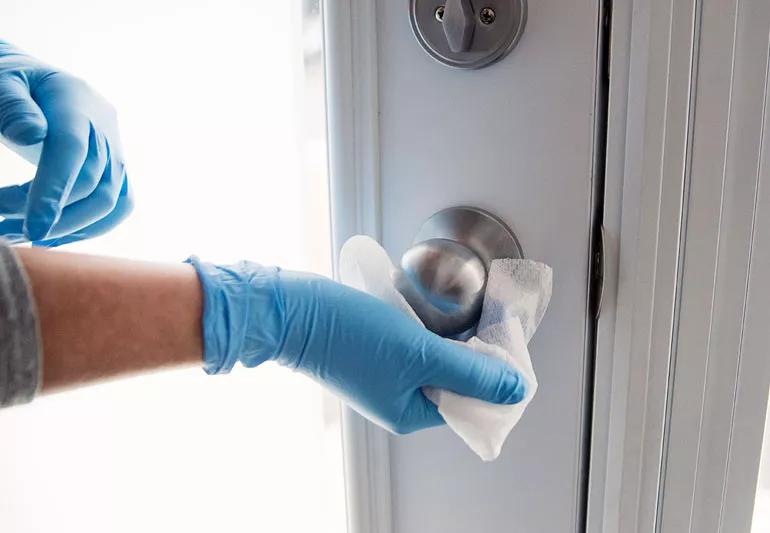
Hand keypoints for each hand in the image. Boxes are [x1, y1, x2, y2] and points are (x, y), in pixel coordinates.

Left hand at [0, 41, 131, 245]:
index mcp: (75, 101)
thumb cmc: (12, 82)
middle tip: (4, 225)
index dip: (56, 192)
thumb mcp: (2, 82)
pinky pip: (118, 206)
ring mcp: (116, 149)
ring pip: (110, 201)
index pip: (73, 151)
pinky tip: (53, 237)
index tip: (33, 228)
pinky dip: (89, 228)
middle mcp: (105, 127)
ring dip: (70, 228)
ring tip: (23, 235)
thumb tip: (31, 135)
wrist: (36, 81)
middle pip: (95, 184)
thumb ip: (13, 106)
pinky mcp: (117, 168)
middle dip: (52, 214)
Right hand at [187, 258, 527, 433]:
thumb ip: (470, 372)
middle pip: (456, 382)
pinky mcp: (375, 353)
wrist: (294, 311)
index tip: (511, 345)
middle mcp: (398, 400)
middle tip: (494, 321)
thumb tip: (515, 389)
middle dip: (479, 354)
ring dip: (457, 340)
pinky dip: (433, 332)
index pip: (471, 404)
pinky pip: (418, 347)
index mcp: (410, 413)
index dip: (496, 378)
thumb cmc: (349, 334)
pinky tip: (438, 313)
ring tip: (469, 314)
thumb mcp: (419, 352)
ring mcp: (385, 377)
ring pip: (439, 361)